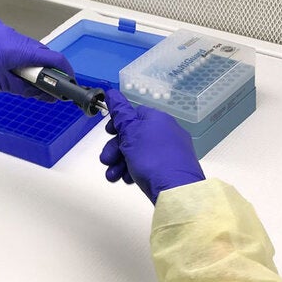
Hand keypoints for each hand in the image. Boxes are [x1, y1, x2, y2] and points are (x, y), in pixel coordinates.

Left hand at [0, 16, 73, 102]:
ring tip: (20, 78)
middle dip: (43, 67)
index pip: (49, 56)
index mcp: (14, 47)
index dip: (62, 70)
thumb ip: (25, 87)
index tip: (68, 83)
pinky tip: (2, 64)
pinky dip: (11, 52)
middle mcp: (9, 32)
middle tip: (45, 86)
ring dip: (26, 60)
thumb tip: (45, 94)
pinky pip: (7, 39)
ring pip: (21, 44)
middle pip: (36, 50)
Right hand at [100, 89, 204, 203]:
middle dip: (115, 149)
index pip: (134, 114)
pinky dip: (134, 170)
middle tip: (106, 160)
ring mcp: (170, 151)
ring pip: (138, 152)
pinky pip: (148, 165)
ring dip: (120, 162)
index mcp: (157, 119)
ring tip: (113, 175)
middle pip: (133, 135)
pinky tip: (127, 179)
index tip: (108, 133)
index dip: (118, 123)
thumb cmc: (152, 158)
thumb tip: (112, 92)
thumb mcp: (130, 133)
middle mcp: (166, 132)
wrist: (175, 189)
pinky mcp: (171, 168)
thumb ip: (120, 113)